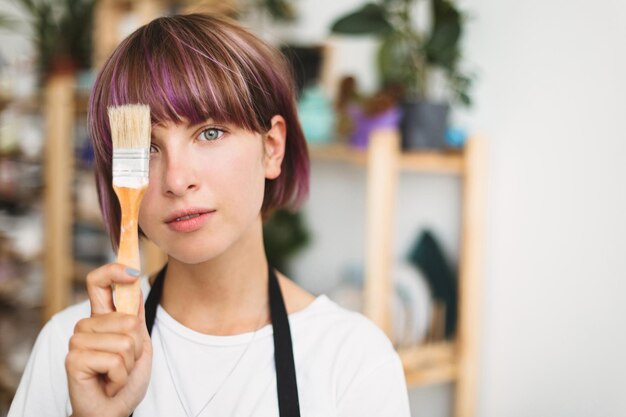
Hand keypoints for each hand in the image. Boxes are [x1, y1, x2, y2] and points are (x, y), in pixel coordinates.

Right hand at [66, 264, 152, 416]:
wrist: (112, 410)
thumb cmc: (123, 379)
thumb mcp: (138, 343)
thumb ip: (134, 316)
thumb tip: (135, 283)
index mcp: (101, 317)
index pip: (98, 282)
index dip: (114, 271)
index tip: (132, 271)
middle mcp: (86, 326)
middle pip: (128, 320)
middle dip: (137, 346)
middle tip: (124, 363)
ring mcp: (77, 341)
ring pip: (125, 342)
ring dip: (128, 364)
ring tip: (116, 373)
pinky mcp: (74, 359)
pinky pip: (115, 360)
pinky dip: (120, 376)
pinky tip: (109, 382)